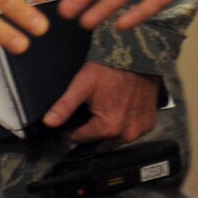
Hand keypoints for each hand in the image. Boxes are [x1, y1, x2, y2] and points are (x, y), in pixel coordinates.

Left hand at [42, 61, 160, 139]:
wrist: (139, 56)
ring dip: (110, 130)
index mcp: (107, 127)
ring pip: (116, 139)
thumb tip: (48, 122)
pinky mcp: (149, 122)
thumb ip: (64, 106)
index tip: (77, 115)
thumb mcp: (82, 84)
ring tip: (108, 108)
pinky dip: (126, 125)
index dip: (74, 128)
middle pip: (99, 141)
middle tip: (94, 108)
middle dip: (93, 130)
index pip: (80, 138)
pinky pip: (133, 132)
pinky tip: (122, 110)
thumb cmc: (111, 68)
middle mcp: (126, 133)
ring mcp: (139, 129)